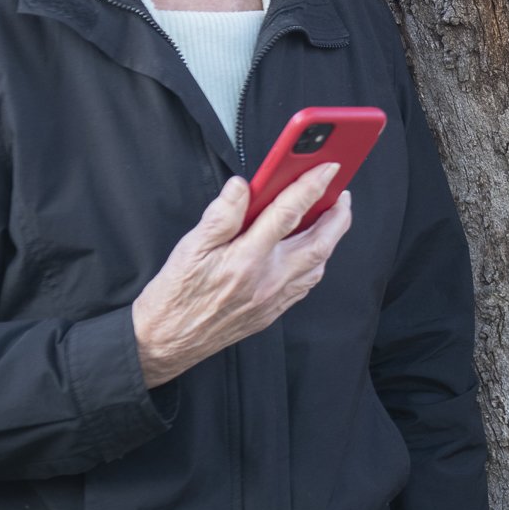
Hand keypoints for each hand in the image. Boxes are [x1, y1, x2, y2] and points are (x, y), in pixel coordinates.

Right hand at [131, 164, 352, 387]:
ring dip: (331, 239)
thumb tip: (242, 186)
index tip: (327, 166)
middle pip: (319, 243)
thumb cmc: (175, 294)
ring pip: (318, 265)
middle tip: (342, 194)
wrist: (166, 343)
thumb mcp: (189, 248)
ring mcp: (273, 299)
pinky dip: (317, 262)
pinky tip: (312, 249)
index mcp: (246, 259)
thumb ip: (220, 215)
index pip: (288, 214)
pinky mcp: (272, 313)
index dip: (311, 185)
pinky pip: (306, 284)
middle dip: (338, 216)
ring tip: (331, 216)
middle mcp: (267, 281)